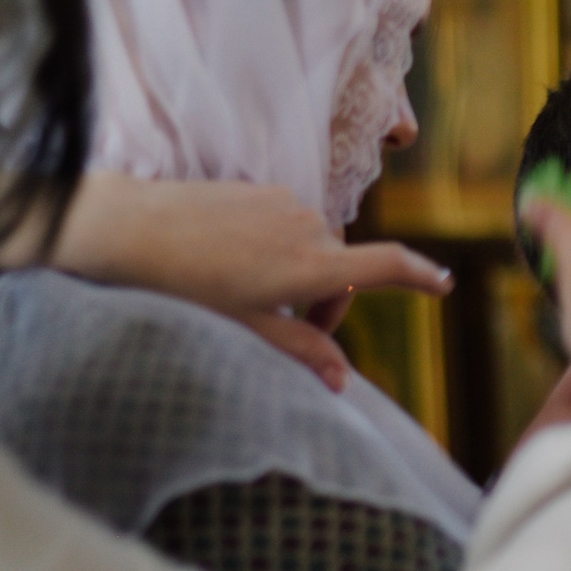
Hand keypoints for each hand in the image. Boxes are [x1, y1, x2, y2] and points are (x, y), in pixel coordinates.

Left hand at [35, 175, 452, 392]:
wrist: (126, 230)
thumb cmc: (183, 287)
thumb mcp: (245, 327)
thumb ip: (301, 349)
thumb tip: (341, 382)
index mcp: (311, 265)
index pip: (386, 266)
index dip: (421, 276)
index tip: (445, 284)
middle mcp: (308, 227)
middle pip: (343, 268)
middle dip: (326, 300)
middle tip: (286, 327)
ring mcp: (285, 203)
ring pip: (314, 246)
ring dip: (300, 272)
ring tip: (248, 294)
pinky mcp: (261, 188)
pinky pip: (288, 223)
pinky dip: (277, 247)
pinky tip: (231, 261)